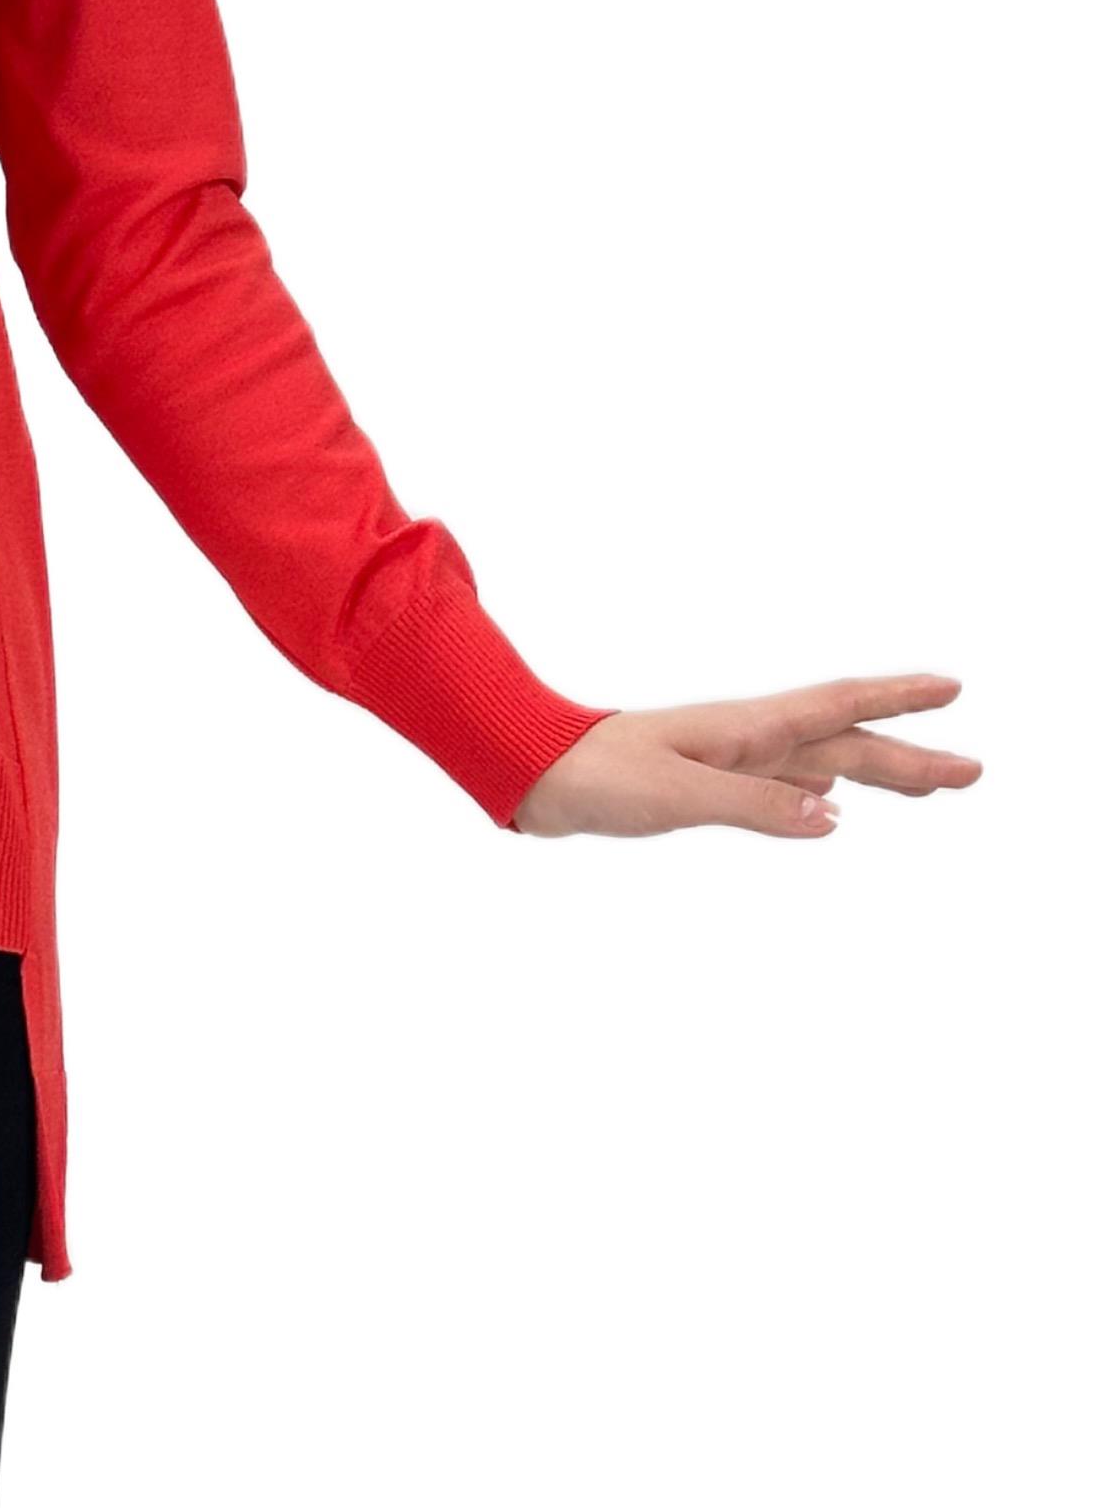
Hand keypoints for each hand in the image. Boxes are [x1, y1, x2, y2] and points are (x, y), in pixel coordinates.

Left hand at [514, 676, 979, 837]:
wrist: (533, 776)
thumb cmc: (598, 778)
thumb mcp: (679, 794)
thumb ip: (754, 807)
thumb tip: (832, 818)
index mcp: (749, 729)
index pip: (842, 706)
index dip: (899, 699)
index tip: (955, 690)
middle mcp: (749, 738)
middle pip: (848, 744)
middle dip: (912, 757)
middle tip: (974, 773)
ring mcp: (730, 760)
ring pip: (821, 764)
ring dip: (876, 773)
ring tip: (927, 786)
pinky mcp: (704, 784)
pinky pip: (782, 785)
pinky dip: (818, 792)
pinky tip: (829, 803)